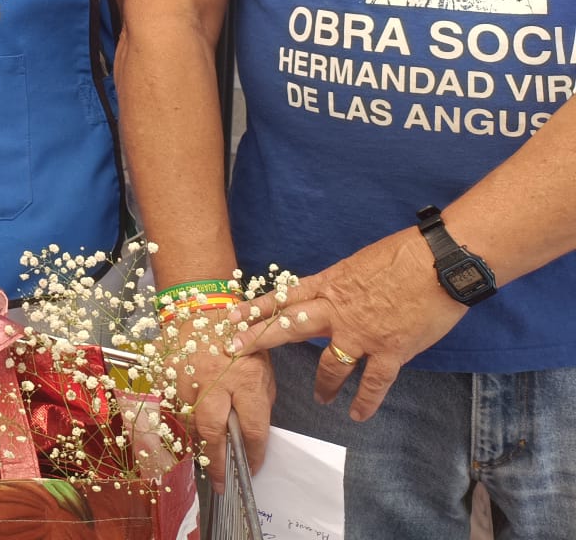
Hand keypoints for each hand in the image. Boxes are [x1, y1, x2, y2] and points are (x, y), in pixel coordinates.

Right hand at [165, 302, 274, 492]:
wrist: (201, 308)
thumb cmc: (239, 338)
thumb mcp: (262, 366)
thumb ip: (259, 399)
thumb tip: (252, 430)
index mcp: (246, 380)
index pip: (252, 429)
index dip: (254, 454)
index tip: (252, 468)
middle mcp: (215, 382)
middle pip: (212, 432)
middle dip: (216, 461)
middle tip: (220, 482)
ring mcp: (186, 378)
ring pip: (188, 423)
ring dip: (197, 443)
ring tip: (205, 457)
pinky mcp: (166, 374)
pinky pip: (172, 406)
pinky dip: (180, 419)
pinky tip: (187, 425)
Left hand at [232, 227, 465, 422]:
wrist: (438, 263)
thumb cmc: (403, 255)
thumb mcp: (360, 264)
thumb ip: (342, 283)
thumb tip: (334, 293)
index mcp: (330, 285)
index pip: (284, 298)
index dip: (256, 308)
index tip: (231, 316)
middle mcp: (337, 312)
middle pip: (290, 327)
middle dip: (261, 339)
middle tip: (236, 351)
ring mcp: (362, 335)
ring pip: (330, 365)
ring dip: (323, 384)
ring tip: (320, 398)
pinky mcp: (390, 352)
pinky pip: (372, 383)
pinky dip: (365, 401)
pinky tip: (357, 415)